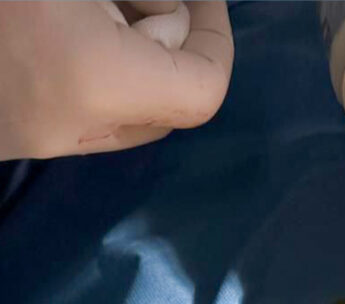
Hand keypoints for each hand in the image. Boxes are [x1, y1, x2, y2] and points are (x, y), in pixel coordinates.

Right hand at [0, 1, 232, 160]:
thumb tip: (178, 16)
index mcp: (97, 80)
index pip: (202, 90)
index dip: (217, 41)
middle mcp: (78, 129)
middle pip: (169, 104)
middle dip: (169, 43)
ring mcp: (45, 141)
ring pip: (130, 111)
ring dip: (131, 55)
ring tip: (90, 9)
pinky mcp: (19, 138)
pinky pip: (89, 114)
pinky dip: (97, 71)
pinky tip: (67, 29)